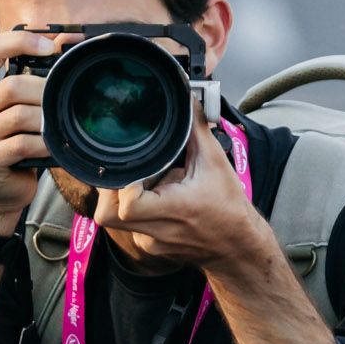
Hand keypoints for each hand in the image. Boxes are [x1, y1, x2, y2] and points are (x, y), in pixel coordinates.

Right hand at [0, 28, 77, 231]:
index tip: (49, 46)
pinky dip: (44, 144)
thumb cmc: (14, 143)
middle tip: (64, 99)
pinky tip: (54, 145)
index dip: (20, 41)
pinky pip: (21, 144)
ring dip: (47, 120)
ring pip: (19, 116)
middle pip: (12, 85)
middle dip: (44, 91)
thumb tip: (65, 40)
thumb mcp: (18, 107)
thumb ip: (33, 78)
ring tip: (60, 125)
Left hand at [96, 107, 263, 272]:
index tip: (138, 168)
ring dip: (121, 197)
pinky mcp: (149, 246)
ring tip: (146, 183)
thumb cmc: (229, 207)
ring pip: (114, 220)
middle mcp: (157, 231)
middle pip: (107, 214)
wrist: (237, 245)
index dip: (124, 183)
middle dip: (111, 189)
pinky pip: (128, 225)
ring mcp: (150, 242)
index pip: (127, 204)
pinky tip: (154, 198)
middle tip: (129, 172)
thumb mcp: (215, 162)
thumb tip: (185, 97)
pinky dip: (134, 208)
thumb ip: (196, 127)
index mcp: (174, 210)